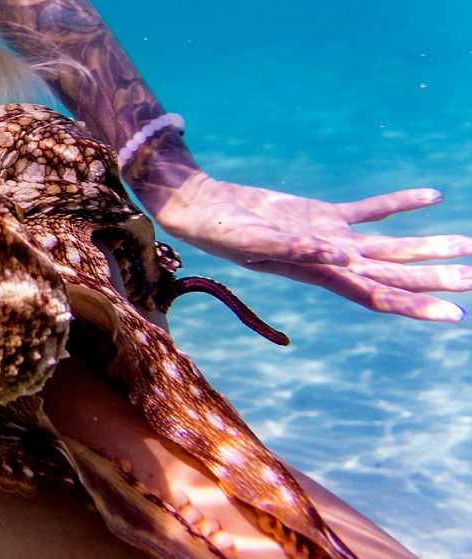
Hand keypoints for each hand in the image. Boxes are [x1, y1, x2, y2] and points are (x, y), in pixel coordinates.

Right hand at [151, 172, 471, 321]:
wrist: (205, 210)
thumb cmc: (220, 232)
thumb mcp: (253, 242)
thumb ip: (295, 249)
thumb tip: (343, 256)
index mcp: (318, 272)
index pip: (377, 294)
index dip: (414, 304)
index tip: (452, 314)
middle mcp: (331, 260)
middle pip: (393, 273)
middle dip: (435, 278)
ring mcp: (331, 237)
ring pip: (390, 244)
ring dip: (428, 246)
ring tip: (469, 246)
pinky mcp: (323, 214)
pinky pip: (370, 210)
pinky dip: (400, 204)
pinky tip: (432, 197)